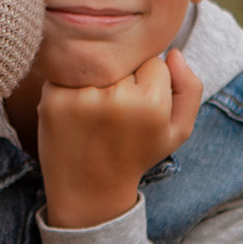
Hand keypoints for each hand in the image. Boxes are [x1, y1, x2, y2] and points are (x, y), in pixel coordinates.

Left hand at [36, 50, 201, 229]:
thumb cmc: (135, 155)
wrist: (88, 191)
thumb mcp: (176, 131)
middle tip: (116, 113)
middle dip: (123, 78)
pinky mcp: (53, 99)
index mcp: (151, 103)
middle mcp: (116, 98)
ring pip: (96, 62)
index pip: (154, 60)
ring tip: (95, 113)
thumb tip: (174, 52)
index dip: (148, 82)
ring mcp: (81, 98)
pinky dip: (70, 85)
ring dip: (96, 79)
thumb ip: (189, 89)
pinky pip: (66, 71)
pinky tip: (74, 112)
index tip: (139, 108)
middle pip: (124, 59)